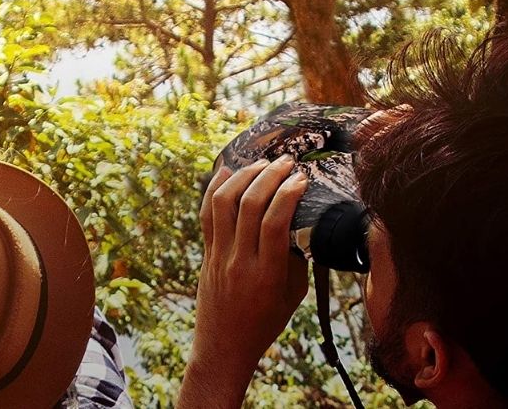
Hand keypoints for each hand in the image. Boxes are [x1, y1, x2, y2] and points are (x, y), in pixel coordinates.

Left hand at [178, 156, 309, 408]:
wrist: (224, 345)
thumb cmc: (265, 321)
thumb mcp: (293, 295)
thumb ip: (296, 259)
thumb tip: (298, 222)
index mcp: (266, 275)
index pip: (274, 224)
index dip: (287, 195)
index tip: (301, 179)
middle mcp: (239, 261)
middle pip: (248, 206)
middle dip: (268, 176)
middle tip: (285, 162)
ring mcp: (218, 255)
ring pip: (222, 204)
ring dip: (242, 176)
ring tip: (261, 164)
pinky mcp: (206, 252)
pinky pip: (207, 213)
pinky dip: (216, 187)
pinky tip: (228, 171)